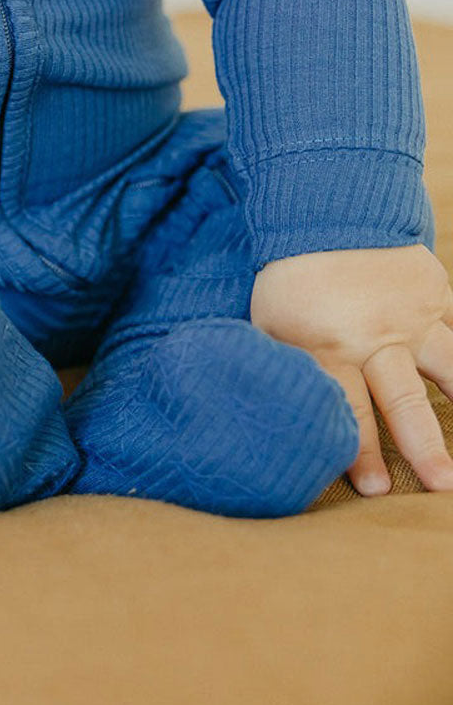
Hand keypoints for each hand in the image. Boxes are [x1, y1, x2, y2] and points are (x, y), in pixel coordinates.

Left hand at [250, 244, 452, 496]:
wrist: (322, 214)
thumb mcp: (270, 325)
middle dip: (424, 447)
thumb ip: (286, 367)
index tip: (373, 489)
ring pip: (449, 367)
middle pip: (403, 400)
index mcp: (327, 345)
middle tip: (440, 486)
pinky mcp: (435, 294)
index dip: (359, 452)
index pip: (347, 409)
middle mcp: (374, 335)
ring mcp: (411, 314)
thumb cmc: (287, 280)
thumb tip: (273, 414)